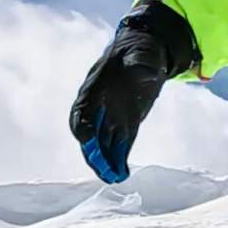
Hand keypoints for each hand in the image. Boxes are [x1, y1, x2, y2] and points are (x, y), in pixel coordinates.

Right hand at [69, 0, 198, 183]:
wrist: (147, 53)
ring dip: (106, 162)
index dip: (83, 127)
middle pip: (90, 135)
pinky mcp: (127, 124)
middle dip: (94, 153)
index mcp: (94, 90)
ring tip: (113, 177)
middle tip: (103, 168)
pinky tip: (122, 173)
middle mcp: (99, 107)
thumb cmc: (137, 51)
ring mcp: (112, 117)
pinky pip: (120, 145)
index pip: (81, 114)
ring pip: (104, 144)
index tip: (87, 140)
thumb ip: (139, 63)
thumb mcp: (140, 54)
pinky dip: (120, 159)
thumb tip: (143, 70)